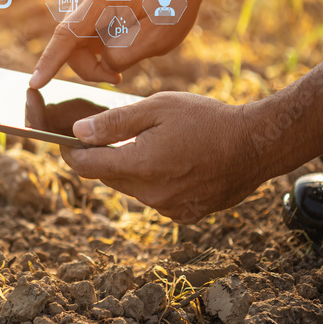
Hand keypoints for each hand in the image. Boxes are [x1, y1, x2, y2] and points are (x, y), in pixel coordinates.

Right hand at [29, 0, 208, 88]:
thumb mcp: (158, 37)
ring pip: (78, 38)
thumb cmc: (175, 1)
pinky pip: (86, 29)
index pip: (66, 37)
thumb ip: (124, 55)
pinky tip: (124, 40)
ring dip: (96, 54)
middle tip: (118, 77)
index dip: (49, 64)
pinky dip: (100, 42)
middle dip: (90, 65)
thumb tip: (103, 62)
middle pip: (71, 42)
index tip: (35, 84)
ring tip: (128, 55)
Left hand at [59, 92, 264, 222]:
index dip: (69, 152)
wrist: (259, 145)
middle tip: (105, 135)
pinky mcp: (184, 216)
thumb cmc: (208, 119)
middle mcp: (150, 194)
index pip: (85, 166)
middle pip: (107, 177)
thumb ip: (114, 121)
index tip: (62, 139)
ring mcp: (168, 208)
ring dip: (129, 168)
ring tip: (147, 143)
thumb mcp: (158, 107)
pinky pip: (154, 198)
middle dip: (101, 157)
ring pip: (130, 188)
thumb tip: (77, 133)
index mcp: (140, 166)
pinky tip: (171, 161)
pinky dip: (153, 181)